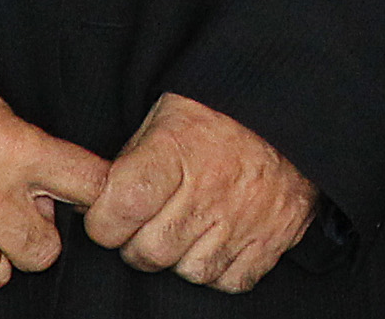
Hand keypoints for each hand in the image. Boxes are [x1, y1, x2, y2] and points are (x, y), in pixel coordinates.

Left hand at [83, 93, 317, 291]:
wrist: (294, 104)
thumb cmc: (220, 113)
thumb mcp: (164, 116)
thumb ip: (129, 162)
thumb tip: (91, 204)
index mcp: (178, 148)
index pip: (118, 209)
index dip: (104, 221)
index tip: (110, 214)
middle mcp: (212, 186)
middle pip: (149, 251)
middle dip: (140, 243)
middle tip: (153, 219)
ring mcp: (246, 216)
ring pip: (189, 271)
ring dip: (183, 256)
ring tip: (192, 225)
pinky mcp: (274, 237)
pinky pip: (231, 280)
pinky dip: (222, 267)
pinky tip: (221, 238)